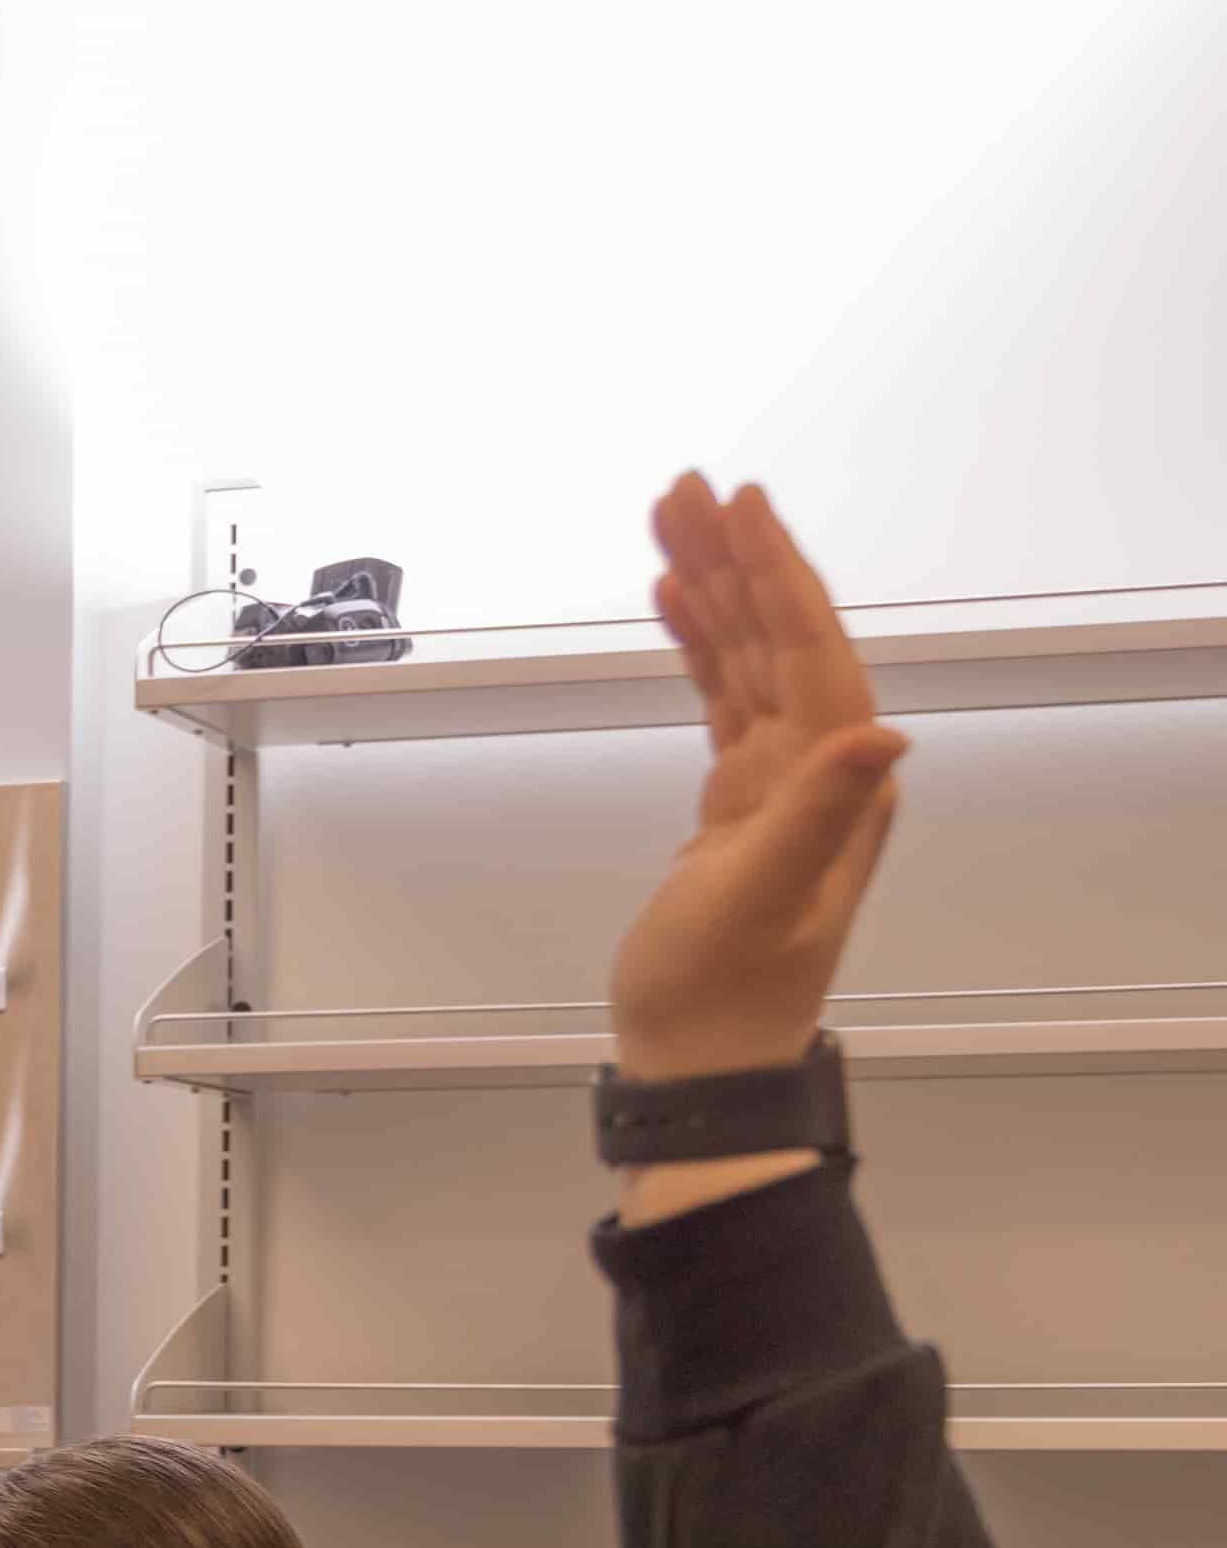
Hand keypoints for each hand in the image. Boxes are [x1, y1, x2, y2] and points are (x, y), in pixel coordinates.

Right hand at [609, 474, 907, 1082]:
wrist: (702, 1062)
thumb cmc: (721, 989)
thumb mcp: (763, 897)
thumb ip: (820, 811)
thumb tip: (880, 731)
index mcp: (838, 781)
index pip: (811, 651)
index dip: (777, 574)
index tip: (742, 505)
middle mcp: (823, 769)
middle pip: (779, 638)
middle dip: (737, 558)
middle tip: (687, 486)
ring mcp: (780, 783)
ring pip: (748, 660)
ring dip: (713, 589)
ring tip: (668, 520)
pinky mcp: (738, 802)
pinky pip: (723, 700)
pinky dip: (700, 646)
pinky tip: (673, 604)